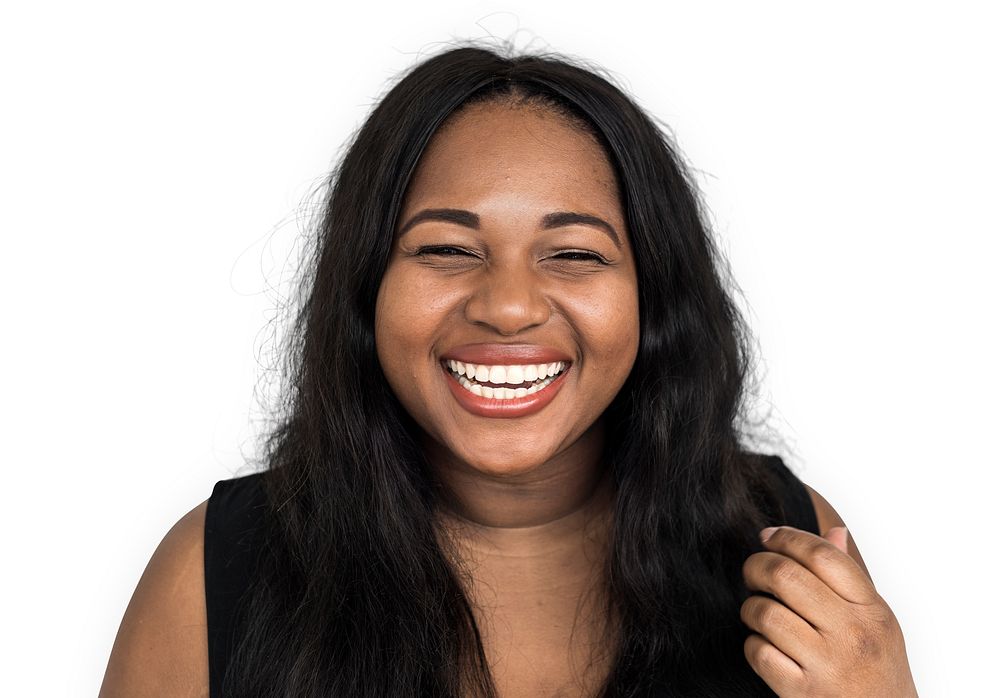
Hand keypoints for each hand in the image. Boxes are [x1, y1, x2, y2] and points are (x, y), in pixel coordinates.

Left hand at [741, 525, 917, 696]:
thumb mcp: (879, 622)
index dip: (787, 538)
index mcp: (872, 610)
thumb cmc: (878, 672)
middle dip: (756, 566)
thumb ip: (851, 579)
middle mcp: (852, 635)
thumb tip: (833, 531)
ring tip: (756, 611)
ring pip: (766, 613)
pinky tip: (763, 645)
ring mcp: (827, 666)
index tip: (768, 536)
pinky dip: (753, 645)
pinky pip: (759, 653)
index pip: (823, 556)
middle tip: (751, 572)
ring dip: (751, 608)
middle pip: (786, 576)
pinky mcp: (802, 694)